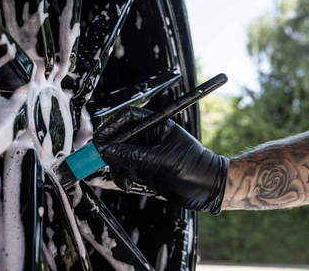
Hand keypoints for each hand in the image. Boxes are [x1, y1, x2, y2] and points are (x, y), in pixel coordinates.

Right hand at [93, 107, 227, 213]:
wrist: (208, 190)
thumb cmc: (196, 167)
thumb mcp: (164, 160)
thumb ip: (135, 155)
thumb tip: (110, 152)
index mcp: (157, 126)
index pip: (128, 118)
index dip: (112, 126)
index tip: (100, 139)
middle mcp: (149, 138)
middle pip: (119, 139)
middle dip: (110, 152)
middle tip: (100, 161)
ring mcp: (145, 154)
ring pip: (119, 158)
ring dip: (118, 170)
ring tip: (127, 181)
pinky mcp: (144, 170)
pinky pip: (125, 171)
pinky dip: (124, 178)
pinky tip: (131, 185)